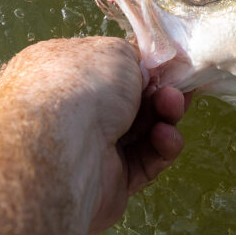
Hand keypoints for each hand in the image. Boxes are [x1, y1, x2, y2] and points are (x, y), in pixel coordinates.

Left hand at [0, 37, 189, 234]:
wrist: (61, 147)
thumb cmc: (79, 87)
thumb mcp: (112, 52)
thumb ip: (132, 58)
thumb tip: (142, 71)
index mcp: (58, 73)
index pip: (103, 69)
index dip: (138, 67)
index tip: (167, 65)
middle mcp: (70, 112)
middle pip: (127, 102)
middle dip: (158, 92)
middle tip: (177, 88)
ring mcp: (88, 149)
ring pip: (140, 132)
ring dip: (164, 116)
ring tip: (174, 106)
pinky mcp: (108, 182)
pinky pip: (144, 163)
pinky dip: (161, 148)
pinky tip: (165, 136)